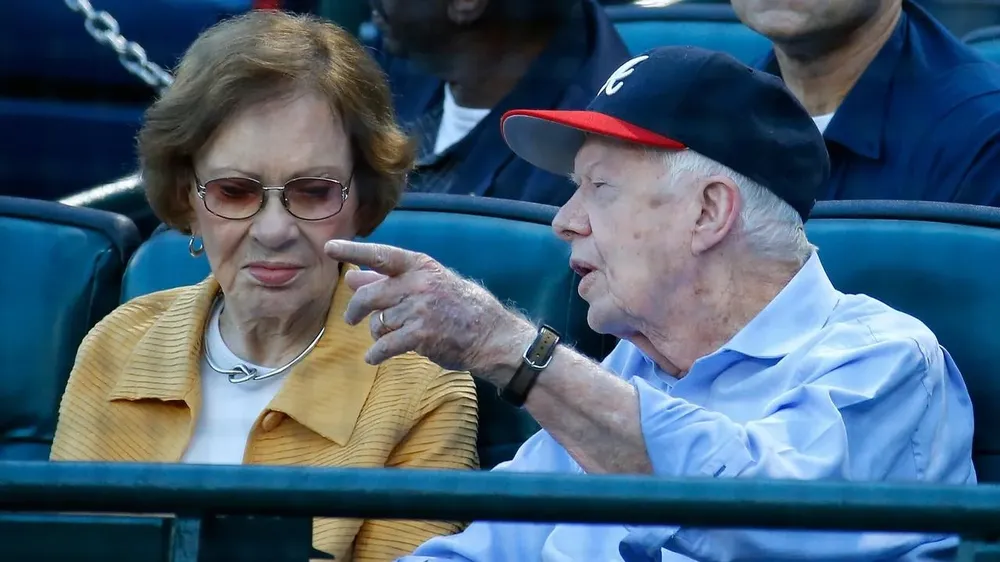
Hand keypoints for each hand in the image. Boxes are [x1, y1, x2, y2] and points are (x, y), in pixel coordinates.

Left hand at [324, 240, 534, 385]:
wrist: (491, 335)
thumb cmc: (460, 307)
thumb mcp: (428, 284)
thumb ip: (389, 280)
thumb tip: (352, 277)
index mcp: (420, 266)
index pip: (380, 255)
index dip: (353, 251)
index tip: (329, 248)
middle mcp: (418, 283)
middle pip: (369, 295)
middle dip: (355, 310)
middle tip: (352, 319)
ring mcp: (420, 309)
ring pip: (378, 322)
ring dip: (378, 333)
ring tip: (390, 337)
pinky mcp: (421, 335)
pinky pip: (385, 345)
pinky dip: (376, 354)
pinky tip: (375, 357)